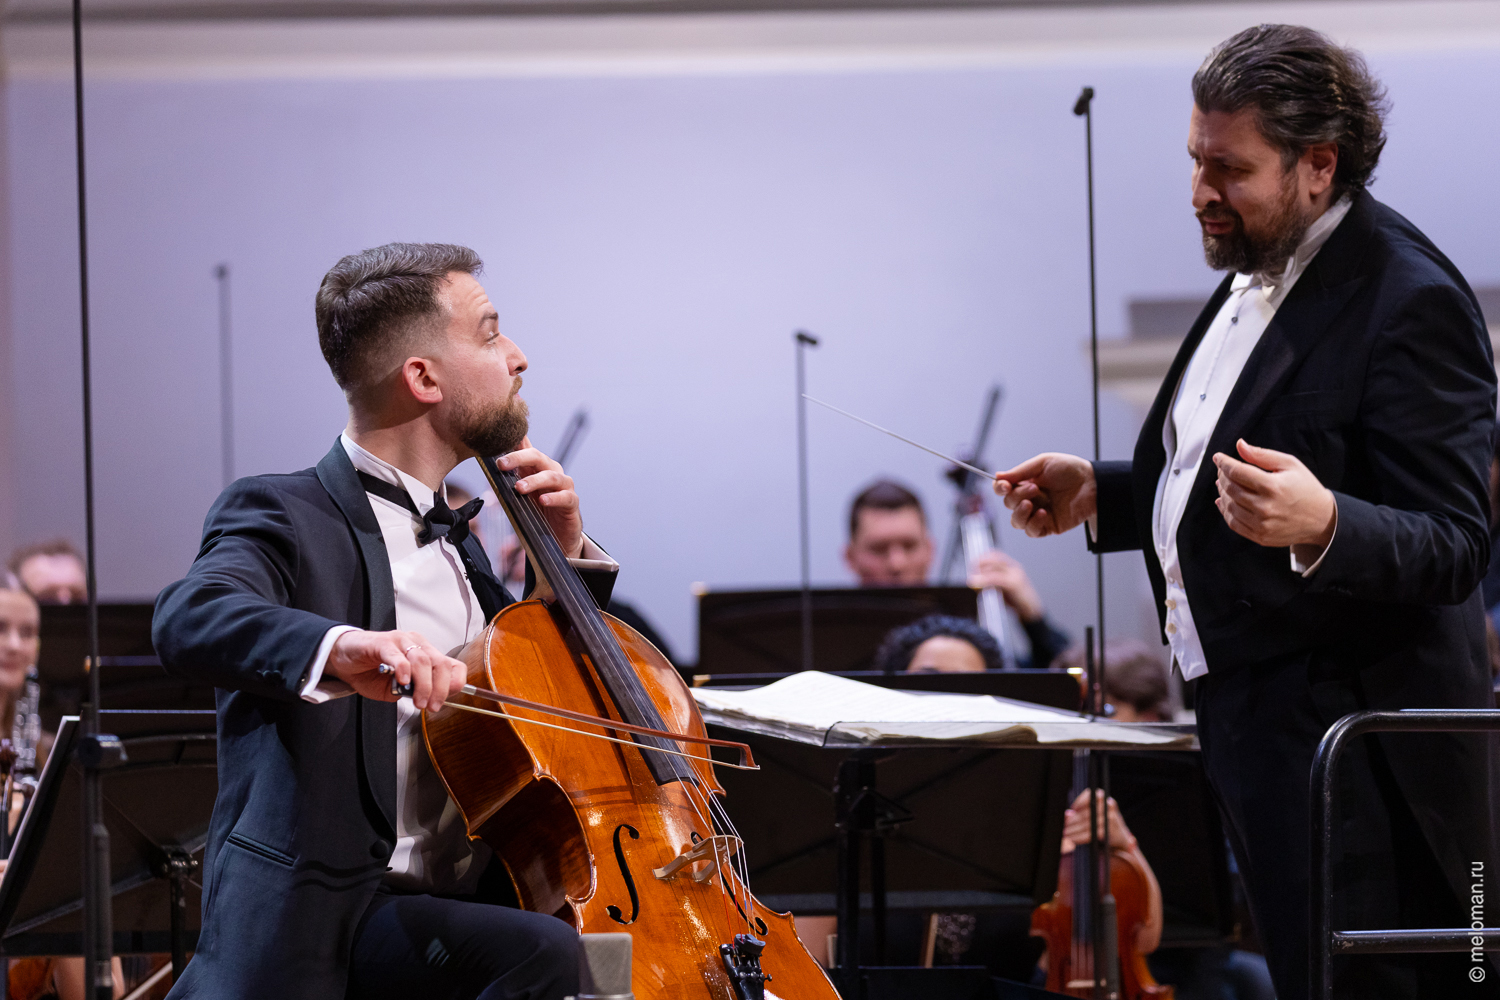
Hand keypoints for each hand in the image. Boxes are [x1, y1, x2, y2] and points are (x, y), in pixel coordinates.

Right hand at [325, 630, 466, 711]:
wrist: (342, 660)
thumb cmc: (370, 672)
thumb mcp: (397, 689)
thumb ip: (413, 692)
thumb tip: (428, 699)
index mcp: (425, 653)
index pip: (452, 664)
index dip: (454, 683)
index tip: (447, 700)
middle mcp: (416, 644)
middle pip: (440, 663)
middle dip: (440, 689)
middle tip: (432, 706)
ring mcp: (400, 641)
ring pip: (422, 661)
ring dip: (423, 685)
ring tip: (418, 702)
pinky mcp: (382, 643)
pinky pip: (397, 655)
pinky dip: (403, 669)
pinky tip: (402, 682)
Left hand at [498, 439, 582, 557]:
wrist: (559, 533)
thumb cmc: (538, 510)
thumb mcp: (520, 493)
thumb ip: (509, 479)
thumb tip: (489, 468)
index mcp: (536, 467)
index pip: (525, 448)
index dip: (514, 440)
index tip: (498, 439)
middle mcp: (551, 471)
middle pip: (537, 457)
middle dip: (518, 458)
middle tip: (502, 464)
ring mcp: (564, 485)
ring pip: (551, 476)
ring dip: (534, 480)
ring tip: (519, 488)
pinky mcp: (572, 502)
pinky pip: (565, 497)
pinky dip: (554, 498)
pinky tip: (543, 501)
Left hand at [968, 550, 1043, 621]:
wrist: (1032, 611)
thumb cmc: (1018, 600)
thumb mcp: (1004, 588)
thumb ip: (994, 582)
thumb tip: (978, 579)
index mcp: (1013, 567)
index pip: (997, 555)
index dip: (984, 557)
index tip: (973, 562)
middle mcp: (1015, 568)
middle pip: (995, 558)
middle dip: (981, 563)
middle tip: (971, 570)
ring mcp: (1015, 575)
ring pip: (995, 568)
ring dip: (981, 573)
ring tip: (972, 580)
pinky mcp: (1014, 584)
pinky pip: (997, 579)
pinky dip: (985, 580)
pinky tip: (978, 584)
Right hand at [993, 453, 1095, 537]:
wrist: (1092, 484)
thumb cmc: (1070, 470)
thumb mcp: (1043, 463)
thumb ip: (1020, 471)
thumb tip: (998, 477)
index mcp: (1025, 483)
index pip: (1003, 489)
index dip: (1000, 489)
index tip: (1005, 486)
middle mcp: (1029, 499)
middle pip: (1009, 504)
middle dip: (1017, 496)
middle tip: (1034, 488)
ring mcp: (1038, 514)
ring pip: (1016, 522)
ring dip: (1020, 513)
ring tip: (1031, 504)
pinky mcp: (1048, 526)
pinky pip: (1032, 531)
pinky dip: (1033, 523)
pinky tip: (1044, 513)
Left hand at [1060, 790, 1135, 854]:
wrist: (1119, 834)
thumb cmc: (1099, 819)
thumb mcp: (1092, 811)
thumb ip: (1080, 811)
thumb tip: (1067, 814)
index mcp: (1102, 796)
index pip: (1089, 796)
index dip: (1078, 803)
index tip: (1071, 810)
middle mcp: (1108, 805)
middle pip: (1086, 813)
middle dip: (1071, 821)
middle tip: (1062, 826)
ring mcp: (1110, 818)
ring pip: (1087, 825)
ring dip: (1073, 831)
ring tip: (1064, 834)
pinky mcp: (1108, 831)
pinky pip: (1091, 834)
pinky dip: (1080, 838)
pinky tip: (1072, 839)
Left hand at [1212, 439, 1335, 549]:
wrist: (1321, 519)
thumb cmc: (1305, 487)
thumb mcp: (1290, 465)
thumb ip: (1262, 455)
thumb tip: (1239, 445)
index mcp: (1273, 486)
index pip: (1237, 472)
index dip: (1224, 463)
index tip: (1217, 457)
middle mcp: (1265, 507)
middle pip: (1231, 489)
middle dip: (1222, 476)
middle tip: (1222, 470)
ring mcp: (1262, 524)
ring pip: (1229, 506)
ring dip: (1222, 492)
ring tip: (1222, 483)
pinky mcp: (1260, 537)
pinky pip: (1233, 523)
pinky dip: (1224, 511)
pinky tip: (1223, 500)